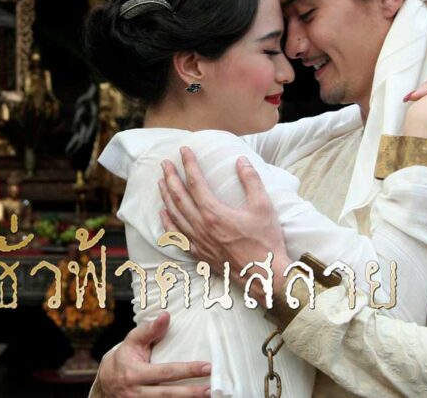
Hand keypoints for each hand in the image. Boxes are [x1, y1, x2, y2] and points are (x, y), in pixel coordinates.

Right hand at [98, 312, 210, 397]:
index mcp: (135, 373)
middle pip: (168, 394)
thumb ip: (149, 330)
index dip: (188, 370)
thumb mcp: (133, 341)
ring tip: (208, 396)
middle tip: (212, 388)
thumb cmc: (125, 357)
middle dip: (192, 392)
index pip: (166, 372)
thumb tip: (166, 315)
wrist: (107, 381)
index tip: (208, 367)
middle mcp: (137, 393)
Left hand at [158, 147, 290, 294]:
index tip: (184, 150)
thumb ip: (251, 180)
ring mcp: (198, 242)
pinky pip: (177, 235)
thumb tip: (241, 160)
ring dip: (166, 196)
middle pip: (179, 197)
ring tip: (161, 182)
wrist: (265, 276)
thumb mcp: (263, 206)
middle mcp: (201, 227)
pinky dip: (168, 222)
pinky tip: (163, 213)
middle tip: (165, 163)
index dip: (188, 164)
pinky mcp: (199, 254)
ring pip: (174, 214)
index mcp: (214, 213)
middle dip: (170, 177)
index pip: (195, 182)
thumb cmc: (266, 242)